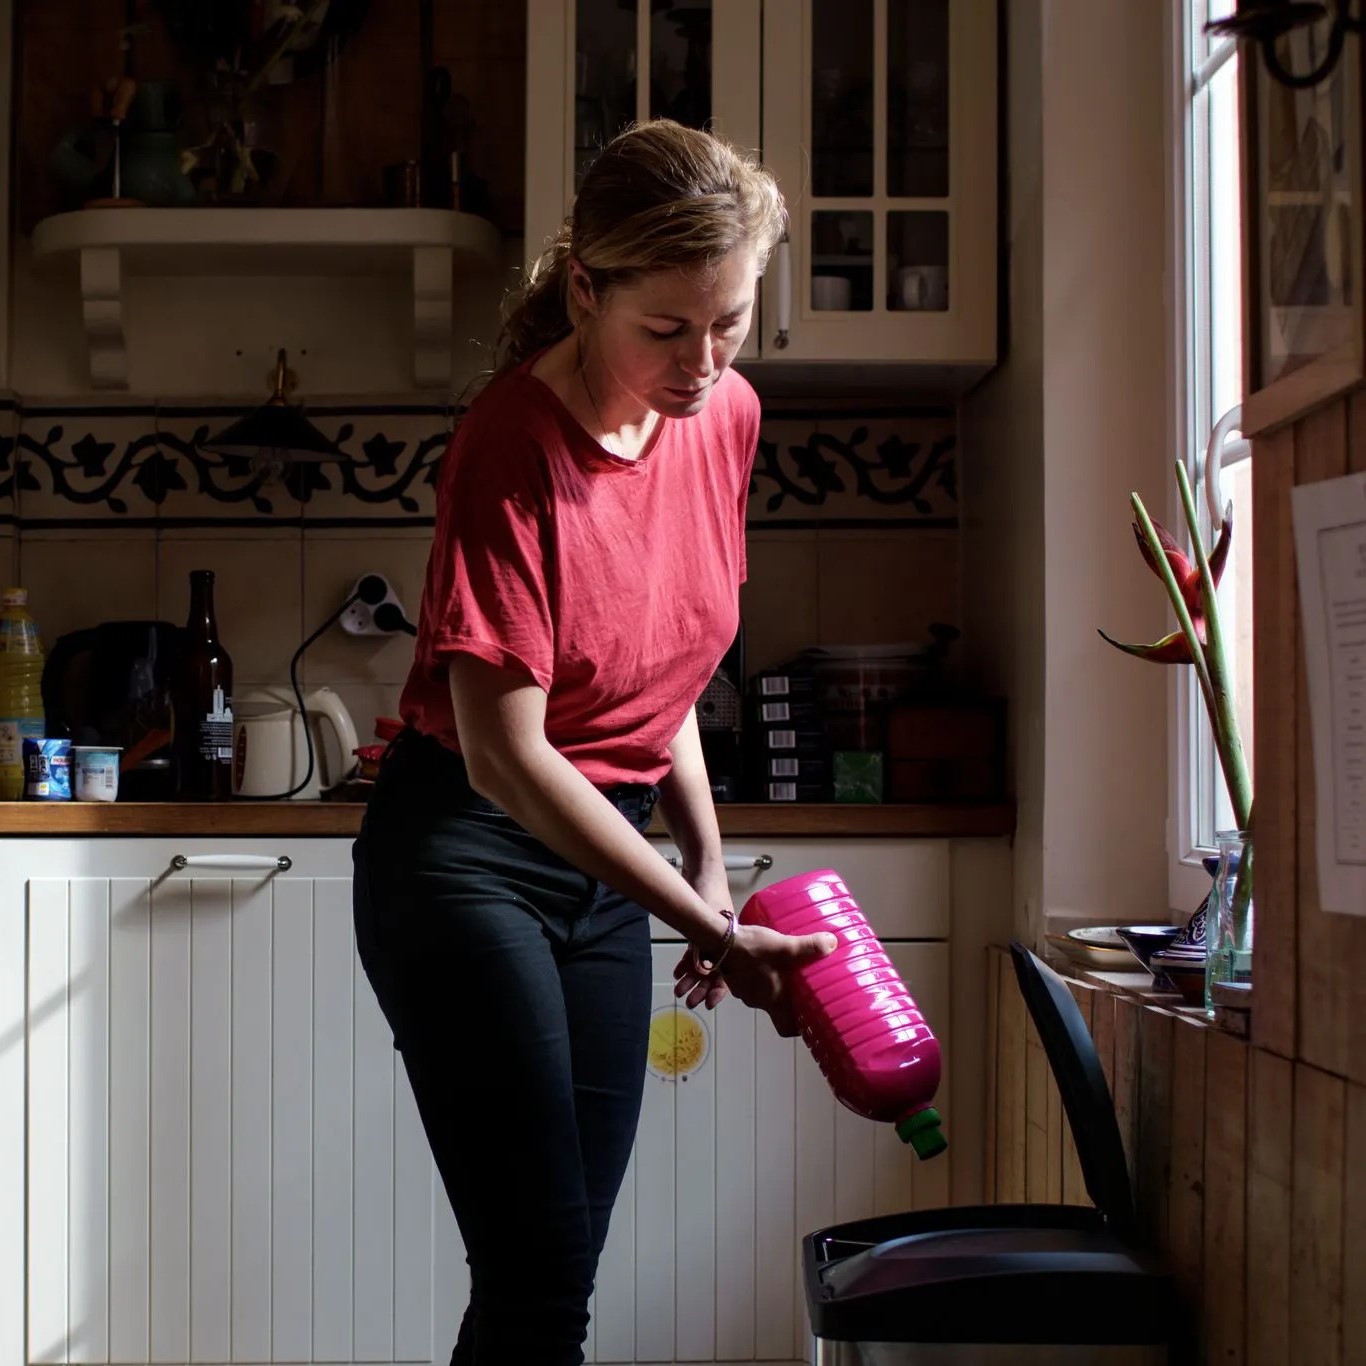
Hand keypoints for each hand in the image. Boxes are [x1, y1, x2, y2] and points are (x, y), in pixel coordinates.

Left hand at [671, 864, 734, 1012]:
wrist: (702, 870)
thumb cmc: (710, 892)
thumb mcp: (709, 916)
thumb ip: (703, 940)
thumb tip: (700, 967)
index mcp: (733, 941)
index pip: (728, 971)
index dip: (719, 988)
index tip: (710, 1003)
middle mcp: (725, 942)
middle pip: (715, 971)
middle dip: (702, 987)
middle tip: (689, 1002)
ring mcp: (712, 936)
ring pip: (703, 964)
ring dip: (692, 978)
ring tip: (679, 991)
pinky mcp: (700, 930)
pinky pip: (694, 952)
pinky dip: (686, 963)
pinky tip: (677, 974)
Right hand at [673, 922, 836, 1036]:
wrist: (718, 940)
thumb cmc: (752, 949)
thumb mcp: (784, 947)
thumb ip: (808, 946)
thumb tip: (832, 943)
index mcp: (773, 1000)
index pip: (786, 1028)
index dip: (798, 1028)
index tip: (809, 1020)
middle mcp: (758, 1000)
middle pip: (777, 1009)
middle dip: (789, 1001)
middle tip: (803, 988)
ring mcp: (744, 990)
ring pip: (763, 995)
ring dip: (772, 987)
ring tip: (785, 971)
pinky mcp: (735, 978)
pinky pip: (751, 983)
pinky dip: (759, 977)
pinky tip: (764, 961)